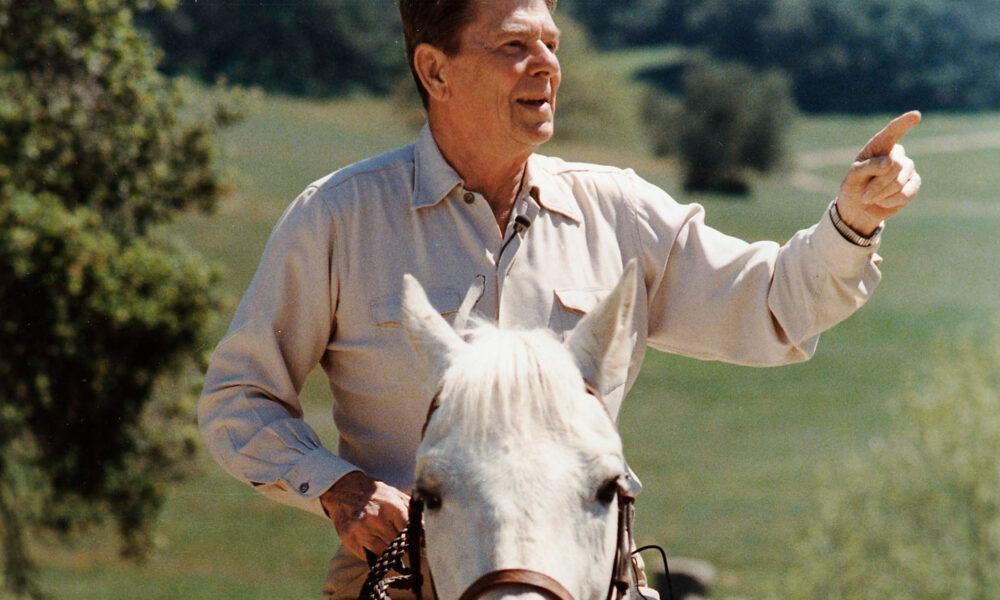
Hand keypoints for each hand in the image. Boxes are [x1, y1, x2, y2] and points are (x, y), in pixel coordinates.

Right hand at [320, 471, 409, 559]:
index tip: (411, 541)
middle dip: (399, 544)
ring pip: (383, 552)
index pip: (408, 532)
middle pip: (396, 543)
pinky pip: (367, 556)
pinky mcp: (349, 538)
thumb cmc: (374, 494)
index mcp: (391, 507)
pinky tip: (371, 542)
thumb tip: (423, 528)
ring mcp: (361, 529)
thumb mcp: (395, 495)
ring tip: (383, 539)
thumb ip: (411, 511)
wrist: (344, 489)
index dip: (411, 539)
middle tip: (397, 540)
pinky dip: (372, 553)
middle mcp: (376, 518)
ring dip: (386, 550)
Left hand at [836, 110, 921, 235]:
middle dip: (878, 184)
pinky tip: (883, 202)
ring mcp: (907, 168)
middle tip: (865, 195)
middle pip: (895, 165)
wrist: (859, 209)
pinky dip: (891, 201)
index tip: (916, 115)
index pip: (892, 132)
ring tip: (870, 198)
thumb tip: (890, 162)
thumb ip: (869, 167)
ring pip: (900, 181)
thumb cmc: (854, 187)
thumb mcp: (854, 177)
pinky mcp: (914, 183)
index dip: (904, 123)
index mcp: (878, 147)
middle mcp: (895, 154)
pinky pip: (907, 193)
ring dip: (882, 194)